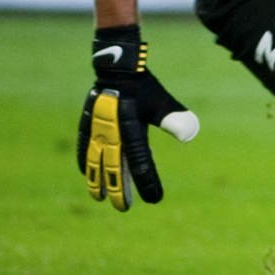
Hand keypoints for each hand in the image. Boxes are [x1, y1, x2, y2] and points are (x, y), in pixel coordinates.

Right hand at [79, 28, 199, 210]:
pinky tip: (85, 172)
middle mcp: (111, 135)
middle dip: (118, 189)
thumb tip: (191, 136)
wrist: (117, 67)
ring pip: (95, 162)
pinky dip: (84, 161)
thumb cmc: (143, 87)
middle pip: (114, 169)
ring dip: (97, 179)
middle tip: (122, 208)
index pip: (141, 164)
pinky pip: (84, 147)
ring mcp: (96, 130)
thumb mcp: (162, 102)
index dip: (147, 183)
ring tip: (98, 196)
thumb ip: (175, 118)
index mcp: (130, 132)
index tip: (154, 199)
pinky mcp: (88, 123)